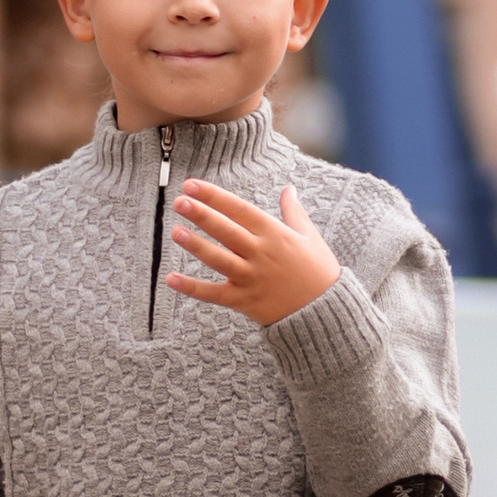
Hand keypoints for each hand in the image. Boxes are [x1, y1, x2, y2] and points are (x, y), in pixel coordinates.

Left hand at [167, 180, 342, 326]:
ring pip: (218, 259)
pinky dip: (192, 288)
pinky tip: (171, 279)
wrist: (326, 312)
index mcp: (275, 234)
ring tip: (176, 232)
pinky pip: (214, 294)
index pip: (239, 209)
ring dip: (196, 245)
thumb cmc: (319, 271)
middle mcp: (261, 253)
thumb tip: (289, 188)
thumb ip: (295, 212)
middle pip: (226, 231)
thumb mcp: (310, 237)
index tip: (192, 184)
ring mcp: (251, 278)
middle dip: (202, 215)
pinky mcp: (244, 301)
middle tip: (179, 201)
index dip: (215, 196)